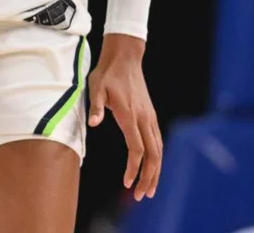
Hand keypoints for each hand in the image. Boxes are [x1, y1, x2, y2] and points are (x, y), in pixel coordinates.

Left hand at [88, 34, 161, 201]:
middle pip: (153, 155)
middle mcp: (144, 119)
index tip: (128, 183)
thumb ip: (96, 106)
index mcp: (130, 115)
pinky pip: (158, 141)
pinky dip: (157, 158)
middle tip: (143, 196)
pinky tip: (153, 167)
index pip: (137, 149)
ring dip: (156, 171)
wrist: (125, 58)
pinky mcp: (151, 115)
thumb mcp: (95, 86)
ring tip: (150, 189)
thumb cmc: (107, 73)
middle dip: (149, 177)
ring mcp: (150, 117)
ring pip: (159, 150)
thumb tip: (94, 123)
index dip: (134, 168)